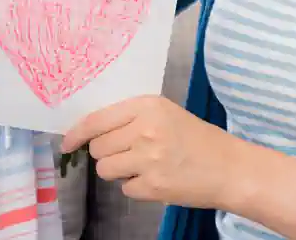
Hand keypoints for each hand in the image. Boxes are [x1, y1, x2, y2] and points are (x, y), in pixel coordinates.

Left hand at [62, 96, 238, 207]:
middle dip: (107, 152)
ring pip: (106, 169)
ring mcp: (148, 159)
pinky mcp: (152, 186)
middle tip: (130, 152)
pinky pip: (125, 188)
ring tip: (143, 165)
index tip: (66, 142)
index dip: (77, 133)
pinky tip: (156, 178)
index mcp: (148, 106)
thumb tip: (91, 131)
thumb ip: (132, 118)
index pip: (97, 120)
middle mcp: (145, 129)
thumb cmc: (197, 138)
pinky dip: (136, 186)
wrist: (229, 167)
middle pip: (98, 147)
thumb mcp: (166, 114)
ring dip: (118, 170)